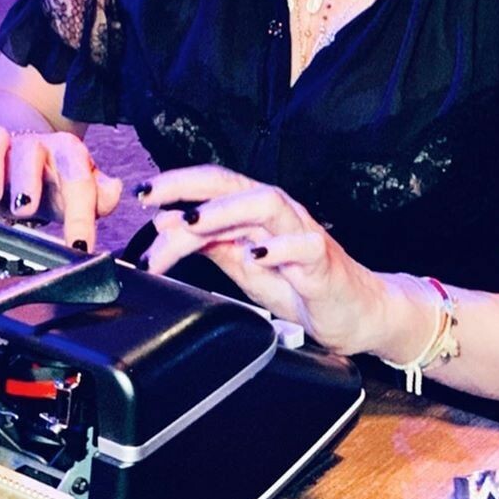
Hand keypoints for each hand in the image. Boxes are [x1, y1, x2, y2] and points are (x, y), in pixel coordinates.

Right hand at [0, 123, 121, 252]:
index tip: (80, 246)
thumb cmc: (54, 177)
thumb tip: (113, 193)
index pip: (79, 179)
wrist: (23, 143)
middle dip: (28, 180)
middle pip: (32, 154)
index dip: (81, 214)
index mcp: (67, 154)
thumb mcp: (78, 188)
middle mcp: (35, 146)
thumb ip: (99, 194)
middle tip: (25, 209)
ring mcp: (3, 149)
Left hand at [138, 164, 398, 356]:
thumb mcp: (244, 266)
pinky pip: (304, 246)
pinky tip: (256, 255)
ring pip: (266, 204)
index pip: (212, 186)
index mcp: (255, 212)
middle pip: (233, 184)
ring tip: (194, 224)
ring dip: (226, 211)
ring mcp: (301, 233)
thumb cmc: (300, 285)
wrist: (356, 313)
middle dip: (190, 185)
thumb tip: (165, 224)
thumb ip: (209, 245)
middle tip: (154, 197)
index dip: (177, 185)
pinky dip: (278, 248)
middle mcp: (278, 213)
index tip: (142, 196)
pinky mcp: (323, 261)